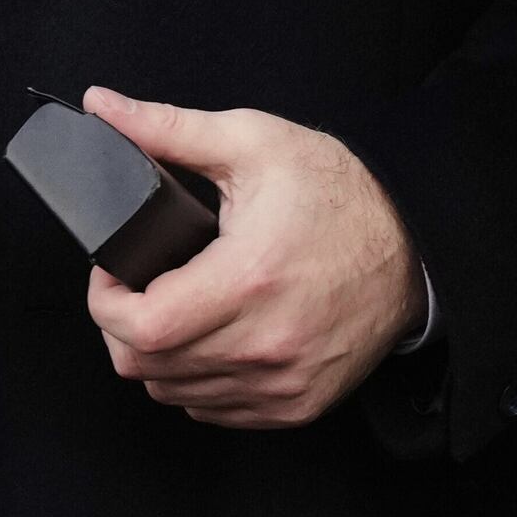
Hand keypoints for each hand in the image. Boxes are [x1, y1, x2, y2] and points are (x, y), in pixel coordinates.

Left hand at [74, 90, 420, 430]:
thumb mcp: (253, 142)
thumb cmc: (338, 195)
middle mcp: (266, 343)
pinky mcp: (297, 404)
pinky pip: (213, 410)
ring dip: (157, 356)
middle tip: (134, 289)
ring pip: (174, 393)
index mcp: (249, 278)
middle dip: (121, 327)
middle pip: (147, 367)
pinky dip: (195, 380)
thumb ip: (168, 128)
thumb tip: (103, 106)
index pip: (140, 328)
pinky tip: (207, 338)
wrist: (413, 247)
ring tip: (171, 309)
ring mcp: (283, 382)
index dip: (104, 303)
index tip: (110, 275)